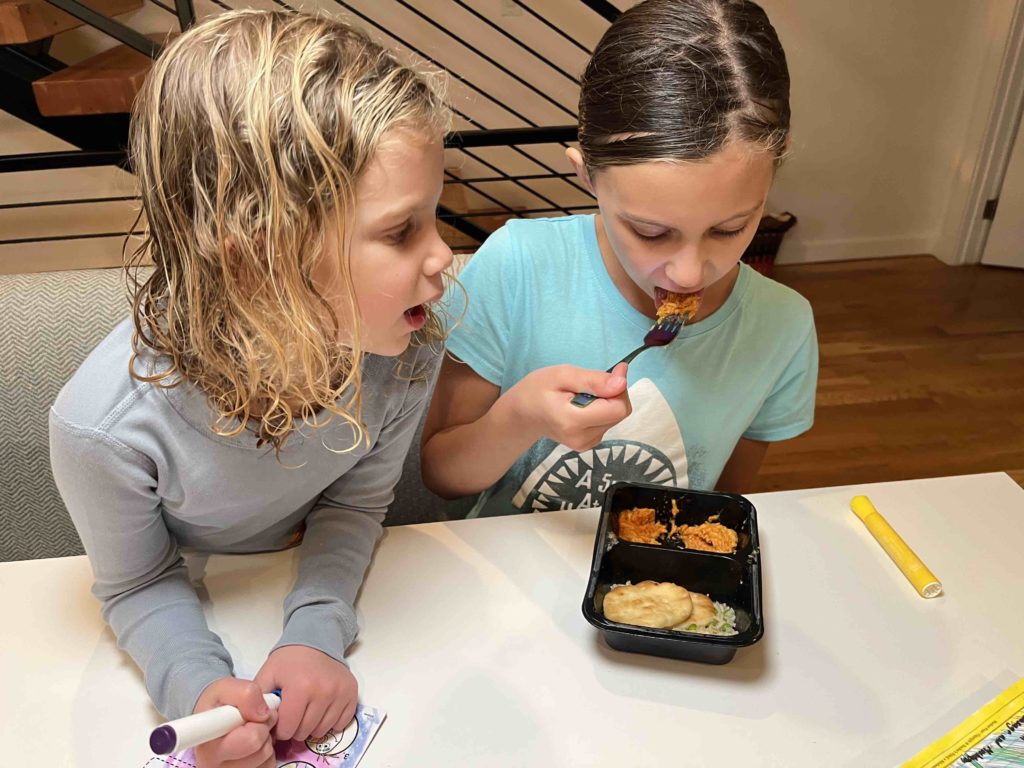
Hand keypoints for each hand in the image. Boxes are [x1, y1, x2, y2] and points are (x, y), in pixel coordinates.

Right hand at [193, 678, 276, 767]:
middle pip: (259, 747)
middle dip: (262, 727)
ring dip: (265, 739)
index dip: (256, 727)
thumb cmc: (218, 704)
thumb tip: (263, 714)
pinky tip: (254, 743)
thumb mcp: (226, 688)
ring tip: (251, 729)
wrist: (212, 717)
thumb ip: (246, 694)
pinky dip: (266, 752)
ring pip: (266, 757)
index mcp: (208, 743)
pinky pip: (268, 765)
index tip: (246, 717)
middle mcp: (212, 764)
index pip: (249, 740)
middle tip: (253, 718)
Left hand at [255, 645, 357, 742]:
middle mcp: (323, 692)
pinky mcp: (353, 694)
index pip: (287, 728)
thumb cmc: (289, 660)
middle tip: (292, 715)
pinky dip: (330, 722)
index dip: (279, 728)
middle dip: (295, 728)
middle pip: (305, 732)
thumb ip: (259, 700)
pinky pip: (341, 724)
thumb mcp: (267, 675)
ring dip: (312, 727)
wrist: (316, 640)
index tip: (279, 719)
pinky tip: (322, 710)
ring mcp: (340, 694)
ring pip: (322, 730)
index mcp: (300, 688)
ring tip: (306, 712)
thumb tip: (259, 725)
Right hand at [505, 362, 630, 451]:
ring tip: (581, 395)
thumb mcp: (561, 375)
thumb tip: (622, 383)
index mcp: (573, 421)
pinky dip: (601, 410)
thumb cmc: (536, 390)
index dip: (619, 388)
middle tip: (589, 383)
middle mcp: (582, 438)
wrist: (522, 415)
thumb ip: (593, 380)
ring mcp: (585, 445)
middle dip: (613, 393)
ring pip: (615, 417)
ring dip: (606, 401)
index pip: (618, 408)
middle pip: (619, 413)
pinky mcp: (588, 445)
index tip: (610, 372)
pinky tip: (583, 406)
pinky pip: (608, 423)